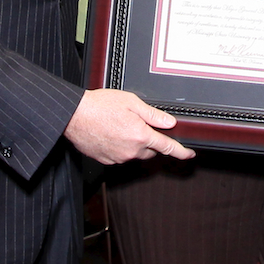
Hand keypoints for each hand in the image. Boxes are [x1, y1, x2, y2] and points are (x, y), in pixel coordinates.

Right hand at [64, 88, 195, 164]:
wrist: (74, 115)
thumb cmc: (100, 105)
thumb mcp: (131, 102)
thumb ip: (153, 115)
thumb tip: (169, 123)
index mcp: (141, 135)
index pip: (167, 147)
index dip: (181, 152)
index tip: (189, 155)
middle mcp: (131, 150)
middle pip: (151, 151)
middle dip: (151, 141)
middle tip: (140, 126)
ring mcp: (118, 157)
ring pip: (135, 154)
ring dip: (135, 144)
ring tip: (121, 126)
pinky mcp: (106, 160)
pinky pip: (120, 156)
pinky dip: (121, 147)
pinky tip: (111, 134)